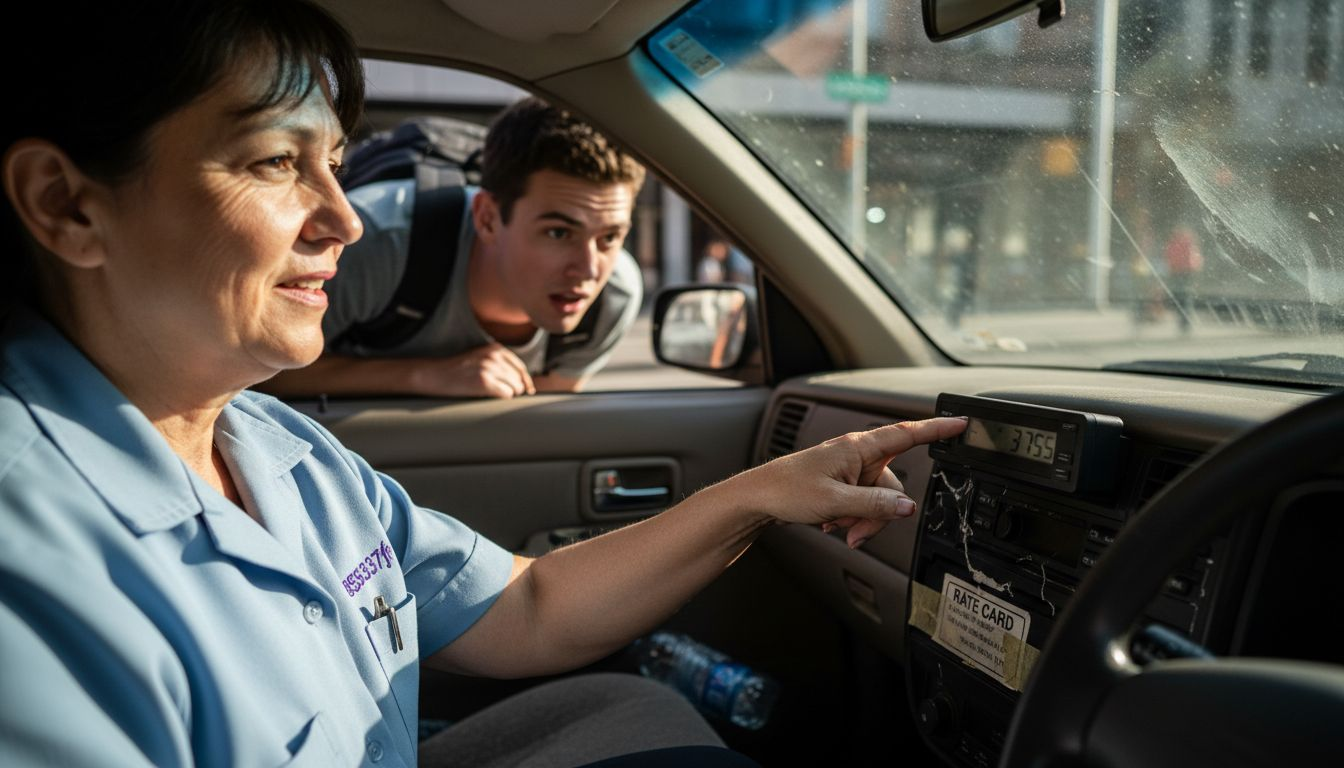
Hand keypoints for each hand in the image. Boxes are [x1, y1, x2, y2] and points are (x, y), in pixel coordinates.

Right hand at [411, 343, 535, 397]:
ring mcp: (489, 368)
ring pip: (515, 387)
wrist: (435, 374)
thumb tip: (523, 382)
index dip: (525, 381)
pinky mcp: (484, 382)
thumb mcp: (480, 358)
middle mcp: (494, 356)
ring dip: (508, 393)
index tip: (527, 390)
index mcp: (495, 349)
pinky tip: (490, 396)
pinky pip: (506, 394)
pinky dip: (501, 398)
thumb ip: (499, 364)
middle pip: (519, 378)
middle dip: (516, 388)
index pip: (520, 367)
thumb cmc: (458, 370)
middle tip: (504, 394)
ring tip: (493, 393)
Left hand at [731, 417, 966, 547]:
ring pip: (878, 500)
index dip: (937, 429)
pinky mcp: (844, 485)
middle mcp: (858, 456)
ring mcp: (851, 471)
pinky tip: (831, 524)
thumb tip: (907, 508)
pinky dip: (852, 519)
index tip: (962, 423)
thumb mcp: (835, 502)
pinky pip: (864, 505)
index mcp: (858, 448)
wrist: (758, 498)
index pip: (907, 434)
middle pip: (893, 486)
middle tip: (853, 529)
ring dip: (861, 520)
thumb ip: (875, 506)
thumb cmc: (787, 490)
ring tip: (835, 526)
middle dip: (878, 513)